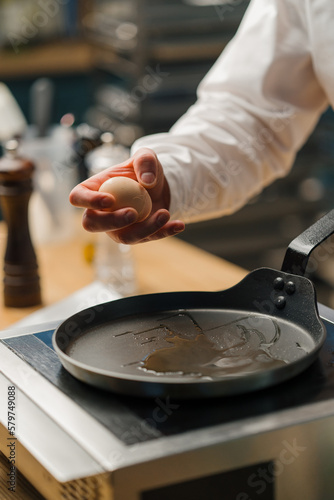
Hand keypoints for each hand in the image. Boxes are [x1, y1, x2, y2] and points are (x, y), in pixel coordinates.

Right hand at [69, 147, 184, 243]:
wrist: (161, 186)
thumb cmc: (145, 169)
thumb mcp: (147, 156)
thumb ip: (145, 161)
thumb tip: (147, 182)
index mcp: (94, 189)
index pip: (78, 197)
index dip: (88, 201)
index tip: (109, 200)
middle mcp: (100, 212)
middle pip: (92, 224)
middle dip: (111, 222)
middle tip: (132, 213)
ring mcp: (117, 228)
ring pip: (123, 237)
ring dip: (144, 229)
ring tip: (164, 214)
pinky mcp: (136, 236)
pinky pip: (148, 239)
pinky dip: (164, 232)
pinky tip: (178, 225)